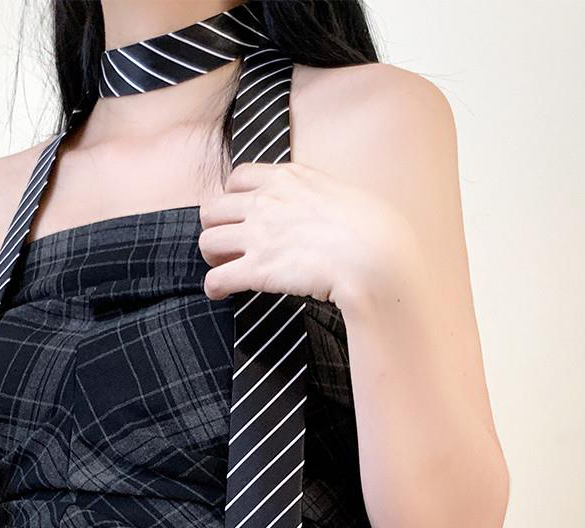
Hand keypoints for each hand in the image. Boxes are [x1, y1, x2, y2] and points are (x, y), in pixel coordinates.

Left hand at [198, 161, 422, 314]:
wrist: (377, 258)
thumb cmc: (373, 229)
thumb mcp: (342, 193)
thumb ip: (316, 194)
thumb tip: (317, 207)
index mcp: (286, 178)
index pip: (237, 178)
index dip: (233, 198)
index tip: (240, 214)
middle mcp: (266, 202)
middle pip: (213, 209)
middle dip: (216, 228)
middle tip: (228, 246)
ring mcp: (258, 235)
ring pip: (207, 242)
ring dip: (212, 257)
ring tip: (223, 268)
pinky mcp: (257, 269)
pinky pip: (215, 278)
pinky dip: (213, 287)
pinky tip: (220, 292)